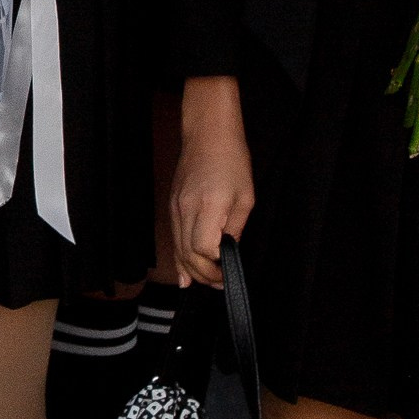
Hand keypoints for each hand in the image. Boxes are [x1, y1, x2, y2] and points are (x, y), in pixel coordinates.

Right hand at [170, 77, 254, 288]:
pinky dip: (179, 258)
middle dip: (204, 274)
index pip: (204, 248)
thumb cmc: (232, 160)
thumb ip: (235, 228)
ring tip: (206, 282)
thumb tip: (229, 252)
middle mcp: (186, 209)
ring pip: (178, 249)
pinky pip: (174, 239)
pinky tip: (184, 275)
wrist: (207, 134)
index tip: (228, 272)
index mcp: (208, 206)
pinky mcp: (172, 206)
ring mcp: (175, 208)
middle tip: (220, 284)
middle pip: (188, 254)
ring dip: (191, 270)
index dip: (216, 266)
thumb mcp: (245, 197)